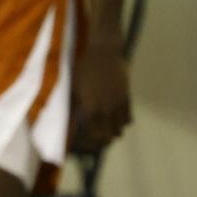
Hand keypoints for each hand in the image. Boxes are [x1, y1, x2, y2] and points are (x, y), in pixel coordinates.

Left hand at [71, 36, 131, 152]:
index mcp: (90, 109)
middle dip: (102, 140)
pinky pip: (128, 118)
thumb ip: (72, 106)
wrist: (103, 51)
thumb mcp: (72, 87)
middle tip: (97, 139)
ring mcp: (118, 104)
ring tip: (107, 130)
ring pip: (120, 129)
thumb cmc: (82, 68)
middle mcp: (106, 110)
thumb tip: (68, 120)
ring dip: (113, 132)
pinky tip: (117, 120)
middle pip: (108, 136)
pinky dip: (123, 122)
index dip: (91, 143)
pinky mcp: (126, 97)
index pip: (93, 135)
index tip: (87, 145)